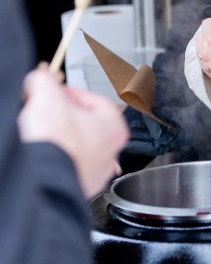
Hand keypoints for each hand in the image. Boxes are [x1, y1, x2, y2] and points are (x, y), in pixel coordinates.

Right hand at [18, 66, 128, 197]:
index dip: (70, 93)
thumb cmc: (56, 144)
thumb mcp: (47, 97)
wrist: (43, 179)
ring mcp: (96, 171)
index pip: (94, 100)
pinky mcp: (79, 186)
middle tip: (46, 110)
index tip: (55, 92)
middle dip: (65, 114)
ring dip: (61, 136)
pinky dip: (57, 156)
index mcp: (115, 126)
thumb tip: (41, 79)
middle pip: (86, 122)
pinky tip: (45, 152)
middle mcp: (112, 151)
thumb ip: (45, 82)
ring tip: (43, 132)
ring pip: (78, 145)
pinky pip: (68, 164)